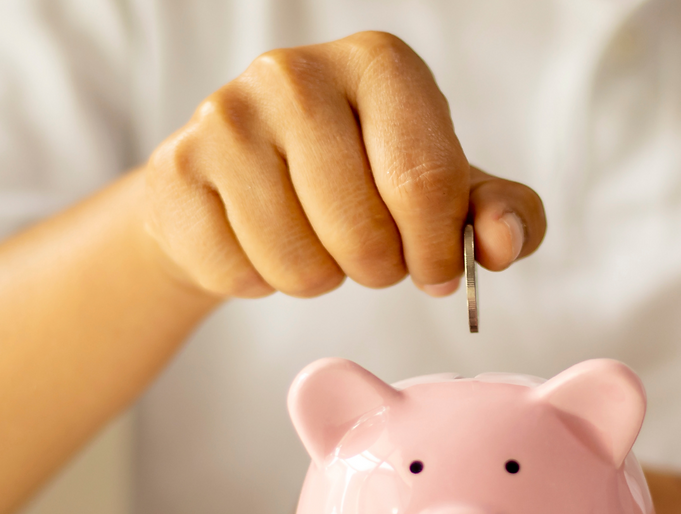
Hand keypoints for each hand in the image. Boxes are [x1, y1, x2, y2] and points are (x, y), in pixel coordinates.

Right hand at [145, 31, 545, 299]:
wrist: (242, 185)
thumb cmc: (357, 184)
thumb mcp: (442, 192)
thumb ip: (499, 213)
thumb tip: (505, 243)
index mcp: (380, 66)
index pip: (427, 182)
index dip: (437, 250)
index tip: (434, 268)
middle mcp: (296, 74)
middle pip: (364, 234)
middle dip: (377, 268)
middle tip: (365, 249)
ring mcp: (226, 118)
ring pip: (301, 266)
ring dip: (319, 277)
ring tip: (312, 238)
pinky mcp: (175, 171)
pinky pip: (242, 275)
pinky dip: (261, 281)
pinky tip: (259, 239)